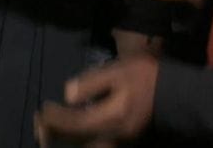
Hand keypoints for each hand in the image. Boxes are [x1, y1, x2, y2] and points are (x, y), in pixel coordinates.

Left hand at [36, 55, 158, 145]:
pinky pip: (93, 147)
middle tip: (38, 123)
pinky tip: (70, 135)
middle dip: (54, 136)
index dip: (55, 118)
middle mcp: (113, 136)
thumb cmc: (145, 77)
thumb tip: (67, 95)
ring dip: (65, 143)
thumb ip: (91, 83)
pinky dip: (78, 143)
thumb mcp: (118, 71)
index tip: (42, 108)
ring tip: (48, 133)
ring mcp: (118, 142)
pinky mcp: (121, 141)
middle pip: (77, 143)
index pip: (74, 124)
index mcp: (111, 119)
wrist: (174, 92)